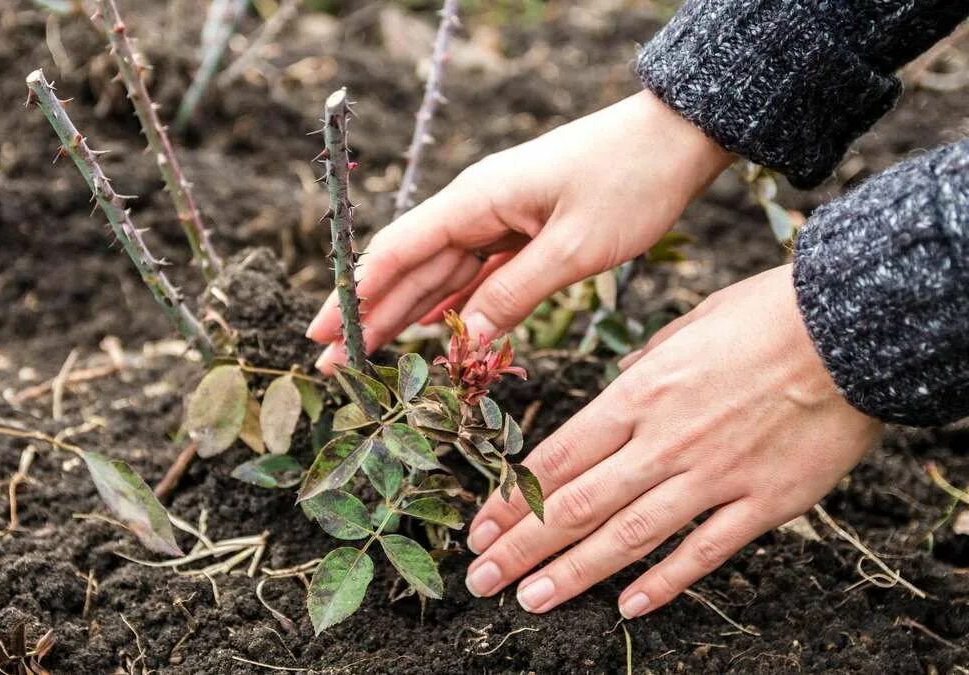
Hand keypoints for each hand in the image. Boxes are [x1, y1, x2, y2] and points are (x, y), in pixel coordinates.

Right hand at [307, 90, 732, 372]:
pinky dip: (447, 305)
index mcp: (476, 201)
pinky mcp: (521, 229)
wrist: (675, 138)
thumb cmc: (630, 182)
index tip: (321, 333)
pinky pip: (473, 275)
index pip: (398, 252)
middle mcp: (475, 207)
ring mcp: (497, 218)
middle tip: (330, 364)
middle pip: (408, 268)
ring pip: (437, 276)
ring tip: (364, 356)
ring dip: (400, 316)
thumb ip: (512, 295)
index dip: (355, 295)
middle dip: (367, 316)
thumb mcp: (574, 247)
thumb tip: (460, 341)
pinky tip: (426, 331)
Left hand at [463, 265, 882, 616]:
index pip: (557, 457)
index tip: (479, 528)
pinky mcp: (764, 502)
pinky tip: (629, 607)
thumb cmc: (767, 314)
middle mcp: (664, 441)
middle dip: (521, 547)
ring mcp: (713, 475)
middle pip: (577, 504)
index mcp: (638, 394)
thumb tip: (619, 386)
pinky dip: (664, 581)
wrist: (853, 327)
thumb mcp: (685, 326)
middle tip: (480, 580)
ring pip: (627, 536)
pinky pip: (705, 551)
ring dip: (572, 573)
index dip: (512, 499)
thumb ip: (644, 368)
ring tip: (528, 600)